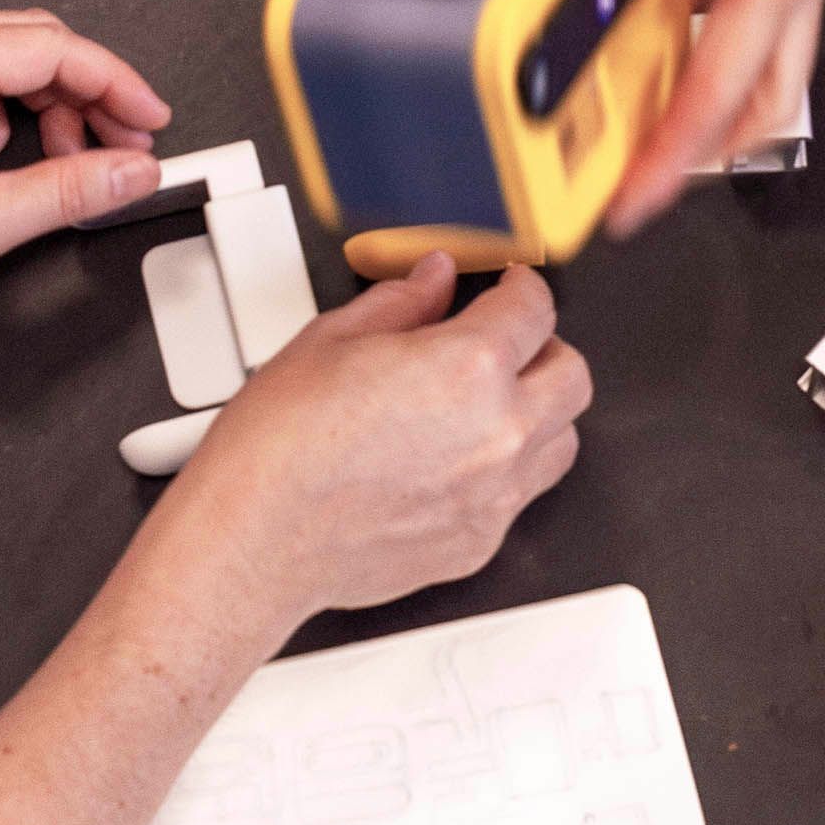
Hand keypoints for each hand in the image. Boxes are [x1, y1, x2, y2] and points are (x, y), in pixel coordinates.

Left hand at [0, 11, 172, 356]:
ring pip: (11, 66)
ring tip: (73, 169)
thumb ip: (69, 191)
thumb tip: (130, 172)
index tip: (151, 121)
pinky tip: (15, 171)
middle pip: (36, 47)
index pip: (52, 49)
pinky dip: (12, 124)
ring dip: (53, 113)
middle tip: (126, 148)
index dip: (116, 85)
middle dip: (90, 98)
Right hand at [149, 256, 589, 642]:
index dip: (521, 287)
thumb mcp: (329, 341)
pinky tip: (459, 460)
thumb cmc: (277, 451)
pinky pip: (521, 497)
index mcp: (467, 367)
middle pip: (572, 376)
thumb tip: (431, 282)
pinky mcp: (478, 542)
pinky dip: (505, 472)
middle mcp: (498, 433)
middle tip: (508, 342)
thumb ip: (399, 304)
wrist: (252, 539)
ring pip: (561, 440)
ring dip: (538, 413)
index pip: (534, 309)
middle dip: (545, 348)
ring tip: (490, 404)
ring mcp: (494, 495)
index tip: (509, 288)